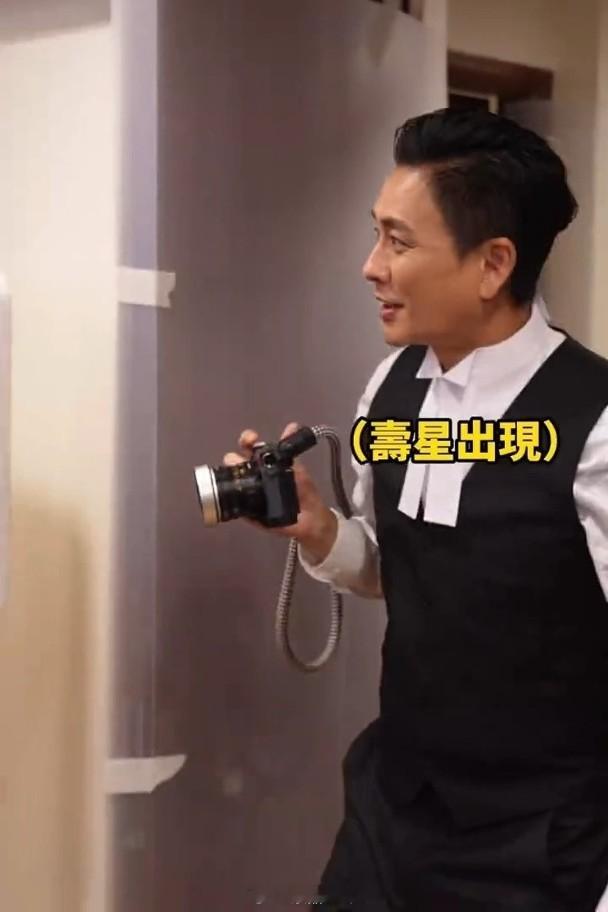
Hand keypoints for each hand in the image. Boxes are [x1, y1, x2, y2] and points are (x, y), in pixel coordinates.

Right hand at [222, 422, 337, 555]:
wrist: (310, 519)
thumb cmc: (303, 491)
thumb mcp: (298, 467)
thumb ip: (291, 449)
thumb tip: (292, 426)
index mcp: (264, 462)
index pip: (248, 447)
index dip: (246, 440)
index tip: (250, 439)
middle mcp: (253, 476)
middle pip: (234, 462)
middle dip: (233, 458)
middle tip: (241, 461)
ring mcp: (249, 494)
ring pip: (231, 483)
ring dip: (230, 478)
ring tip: (238, 478)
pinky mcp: (249, 513)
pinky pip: (236, 507)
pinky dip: (233, 504)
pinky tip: (236, 501)